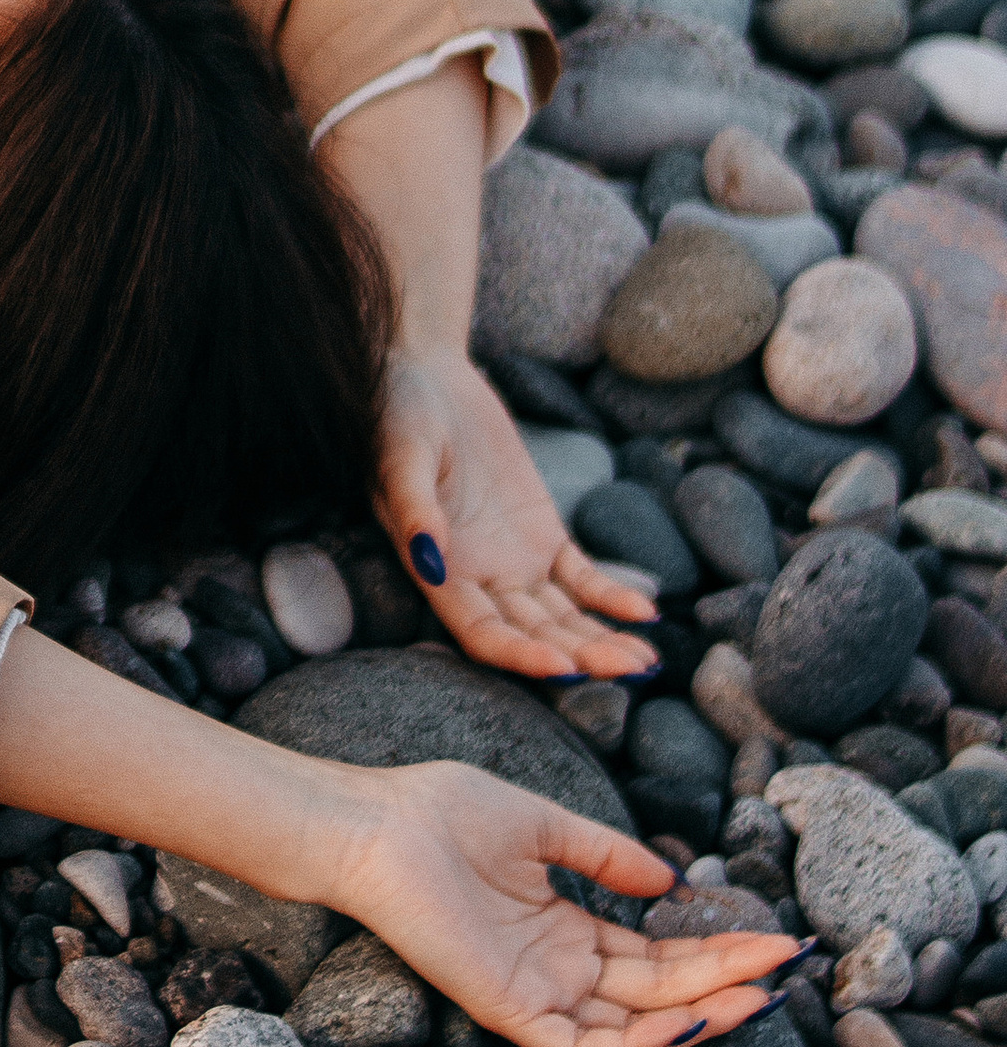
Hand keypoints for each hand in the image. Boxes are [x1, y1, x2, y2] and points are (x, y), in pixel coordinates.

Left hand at [332, 761, 796, 1046]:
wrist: (374, 825)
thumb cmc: (439, 814)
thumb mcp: (541, 825)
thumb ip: (604, 854)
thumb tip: (671, 878)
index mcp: (562, 930)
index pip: (653, 955)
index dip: (711, 949)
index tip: (769, 934)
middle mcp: (555, 970)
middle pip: (657, 991)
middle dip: (724, 979)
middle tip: (784, 964)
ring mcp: (534, 993)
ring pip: (634, 1023)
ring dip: (700, 1012)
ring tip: (760, 992)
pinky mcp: (509, 1010)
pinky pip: (585, 1044)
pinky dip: (641, 1038)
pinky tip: (692, 1014)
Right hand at [377, 343, 661, 684]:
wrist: (426, 374)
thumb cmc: (398, 415)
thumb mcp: (401, 456)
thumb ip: (415, 507)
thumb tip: (431, 560)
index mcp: (437, 571)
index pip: (481, 632)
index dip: (520, 655)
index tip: (564, 668)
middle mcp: (477, 577)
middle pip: (533, 633)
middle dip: (581, 656)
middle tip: (631, 672)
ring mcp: (514, 559)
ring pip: (564, 615)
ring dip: (603, 639)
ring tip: (648, 662)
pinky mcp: (543, 533)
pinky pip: (582, 576)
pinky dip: (612, 596)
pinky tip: (646, 612)